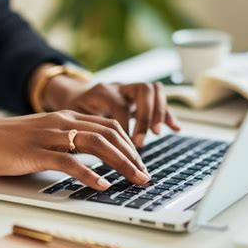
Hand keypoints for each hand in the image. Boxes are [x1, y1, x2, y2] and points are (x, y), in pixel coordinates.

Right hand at [0, 110, 148, 189]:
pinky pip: (68, 161)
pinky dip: (89, 173)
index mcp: (66, 117)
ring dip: (121, 163)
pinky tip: (102, 184)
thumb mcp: (43, 135)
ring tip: (135, 179)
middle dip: (133, 155)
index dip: (129, 144)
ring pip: (96, 144)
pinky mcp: (34, 152)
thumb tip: (90, 158)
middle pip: (109, 134)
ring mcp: (49, 136)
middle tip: (145, 175)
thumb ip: (66, 141)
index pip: (109, 126)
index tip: (139, 162)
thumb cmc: (7, 140)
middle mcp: (62, 122)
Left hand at [40, 72, 180, 146]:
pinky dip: (167, 114)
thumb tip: (88, 160)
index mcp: (101, 91)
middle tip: (141, 142)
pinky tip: (175, 128)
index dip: (124, 128)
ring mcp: (130, 89)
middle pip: (142, 90)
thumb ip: (82, 134)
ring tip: (157, 133)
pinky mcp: (138, 97)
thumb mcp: (71, 121)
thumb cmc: (72, 114)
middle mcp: (118, 86)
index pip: (119, 106)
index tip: (121, 149)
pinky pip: (159, 100)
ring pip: (153, 90)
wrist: (73, 96)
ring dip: (159, 112)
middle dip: (146, 116)